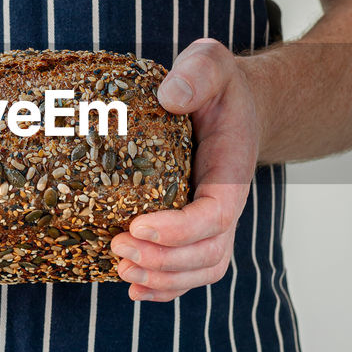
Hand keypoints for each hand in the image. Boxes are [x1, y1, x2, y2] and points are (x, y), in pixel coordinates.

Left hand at [110, 38, 261, 300]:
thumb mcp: (210, 64)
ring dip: (162, 278)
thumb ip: (197, 74)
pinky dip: (164, 286)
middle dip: (164, 260)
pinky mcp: (194, 230)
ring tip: (121, 268)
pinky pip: (188, 271)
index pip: (215, 214)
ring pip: (200, 269)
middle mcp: (226, 204)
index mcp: (231, 171)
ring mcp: (212, 222)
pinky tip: (132, 286)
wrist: (233, 105)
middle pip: (208, 253)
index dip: (179, 229)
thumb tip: (170, 96)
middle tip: (117, 247)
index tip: (137, 223)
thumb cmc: (218, 86)